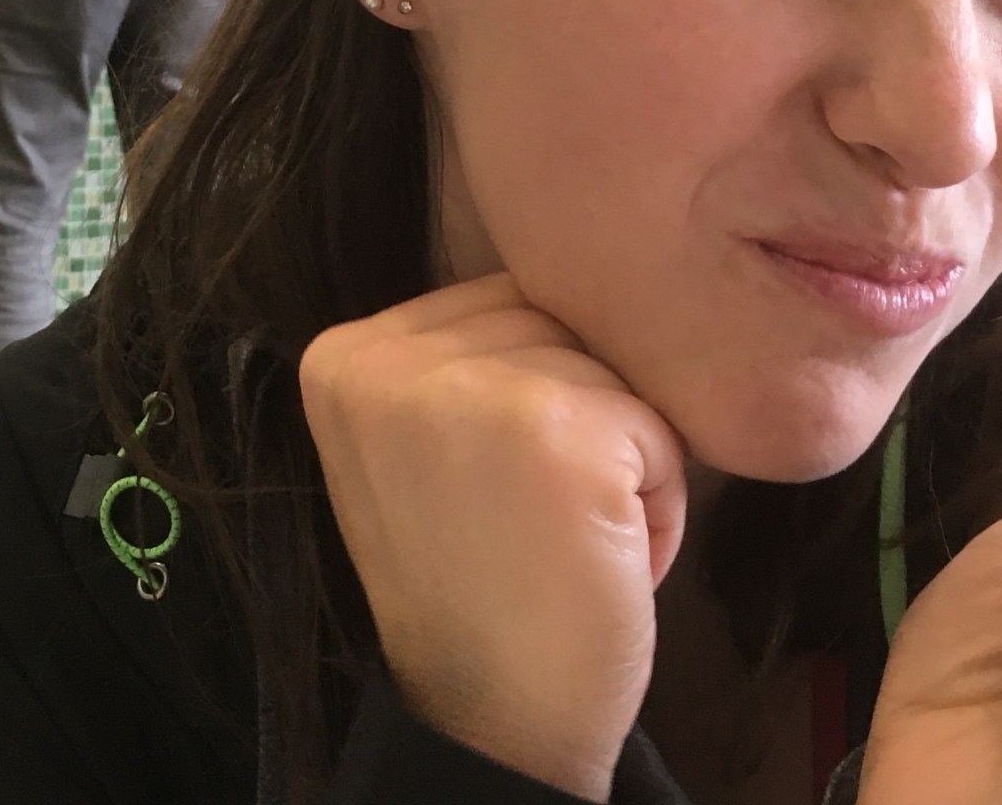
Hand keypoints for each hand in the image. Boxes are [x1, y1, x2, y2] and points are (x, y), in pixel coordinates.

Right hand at [299, 275, 687, 802]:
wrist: (494, 730)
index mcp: (344, 355)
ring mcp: (468, 388)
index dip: (531, 393)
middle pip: (552, 321)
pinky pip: (657, 423)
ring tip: (566, 541)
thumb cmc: (480, 584)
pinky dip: (658, 497)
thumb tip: (569, 272)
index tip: (490, 492)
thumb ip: (460, 362)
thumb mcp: (423, 447)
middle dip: (579, 416)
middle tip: (531, 524)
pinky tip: (601, 558)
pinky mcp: (552, 425)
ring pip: (608, 366)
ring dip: (621, 455)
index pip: (497, 302)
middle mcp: (387, 358)